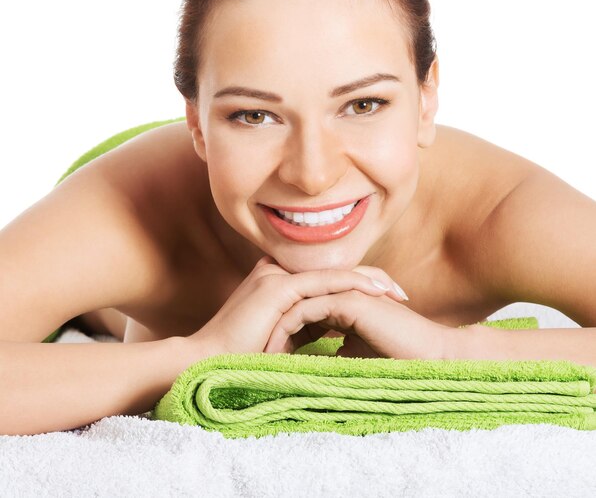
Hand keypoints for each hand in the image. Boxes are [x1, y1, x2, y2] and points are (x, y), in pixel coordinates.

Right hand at [187, 256, 407, 356]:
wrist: (204, 363)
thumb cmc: (240, 359)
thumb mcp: (280, 339)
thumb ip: (302, 331)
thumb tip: (333, 342)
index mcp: (279, 284)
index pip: (327, 279)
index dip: (359, 286)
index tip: (388, 301)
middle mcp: (277, 273)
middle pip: (335, 271)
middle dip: (371, 281)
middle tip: (401, 294)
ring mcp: (276, 277)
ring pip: (333, 273)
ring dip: (368, 281)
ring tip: (397, 292)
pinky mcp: (277, 288)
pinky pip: (324, 282)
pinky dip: (353, 286)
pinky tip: (377, 293)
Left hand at [264, 264, 454, 359]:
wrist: (429, 356)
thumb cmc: (398, 357)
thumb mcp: (355, 354)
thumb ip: (334, 350)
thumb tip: (315, 364)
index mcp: (339, 302)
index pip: (299, 312)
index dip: (281, 333)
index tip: (263, 358)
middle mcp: (338, 292)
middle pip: (291, 305)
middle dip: (270, 329)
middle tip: (250, 354)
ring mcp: (342, 292)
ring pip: (294, 306)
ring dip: (274, 331)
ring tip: (259, 357)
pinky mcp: (347, 299)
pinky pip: (306, 312)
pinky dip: (287, 332)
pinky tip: (276, 355)